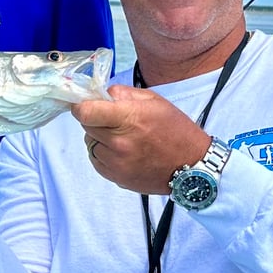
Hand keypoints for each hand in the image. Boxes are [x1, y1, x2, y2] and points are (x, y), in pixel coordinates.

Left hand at [72, 85, 210, 194]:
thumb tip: (102, 95)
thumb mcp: (154, 101)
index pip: (85, 112)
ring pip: (90, 144)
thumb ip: (123, 94)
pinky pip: (97, 161)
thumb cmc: (175, 130)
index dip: (81, 106)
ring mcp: (117, 163)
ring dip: (99, 138)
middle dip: (95, 119)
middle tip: (112, 119)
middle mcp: (119, 143)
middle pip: (86, 126)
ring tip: (121, 136)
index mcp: (128, 118)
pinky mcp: (116, 178)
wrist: (191, 166)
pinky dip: (103, 154)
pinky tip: (122, 151)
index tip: (84, 104)